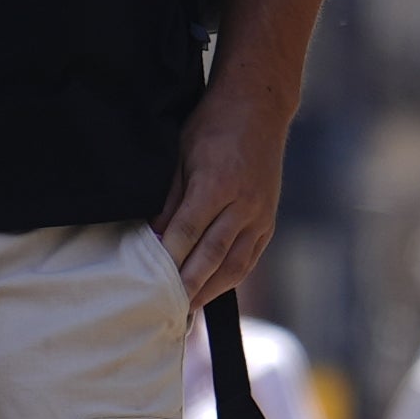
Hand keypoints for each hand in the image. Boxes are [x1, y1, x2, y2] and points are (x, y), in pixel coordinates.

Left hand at [157, 74, 288, 307]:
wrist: (259, 109)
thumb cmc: (212, 126)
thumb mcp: (180, 154)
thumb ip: (168, 198)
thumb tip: (153, 237)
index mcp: (217, 184)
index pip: (188, 231)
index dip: (169, 258)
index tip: (150, 281)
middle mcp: (244, 204)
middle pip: (212, 254)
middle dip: (189, 284)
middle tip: (166, 310)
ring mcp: (261, 214)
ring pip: (235, 262)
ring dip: (210, 289)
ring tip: (187, 309)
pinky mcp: (269, 220)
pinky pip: (250, 257)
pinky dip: (230, 276)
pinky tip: (213, 289)